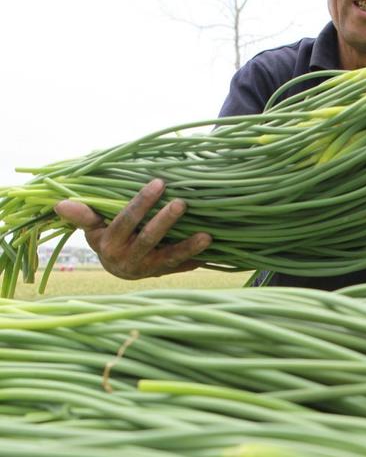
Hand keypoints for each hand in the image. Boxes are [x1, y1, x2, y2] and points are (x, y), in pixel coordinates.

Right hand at [54, 178, 211, 279]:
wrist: (117, 268)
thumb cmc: (105, 238)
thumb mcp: (92, 227)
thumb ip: (83, 215)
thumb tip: (60, 203)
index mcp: (110, 245)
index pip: (126, 221)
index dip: (141, 203)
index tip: (159, 182)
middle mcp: (129, 260)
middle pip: (149, 239)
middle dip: (165, 222)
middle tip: (182, 202)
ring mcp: (148, 269)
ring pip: (169, 258)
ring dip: (188, 248)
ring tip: (207, 236)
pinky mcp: (164, 273)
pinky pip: (182, 268)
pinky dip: (197, 260)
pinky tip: (214, 252)